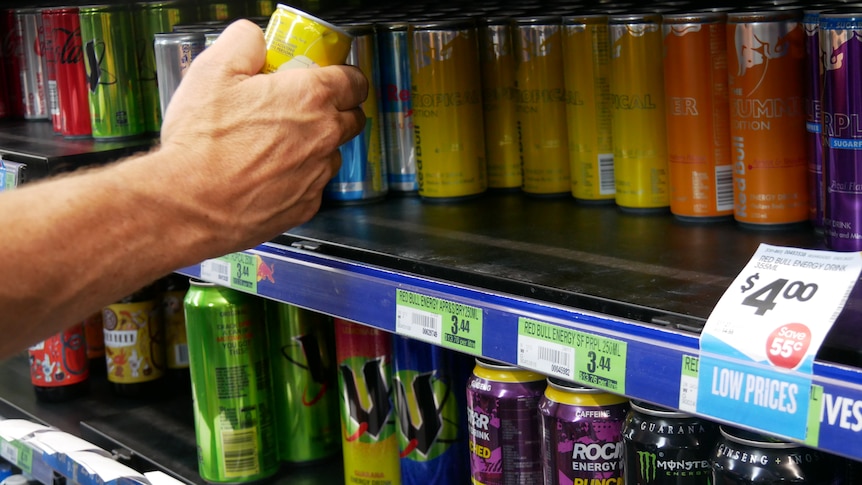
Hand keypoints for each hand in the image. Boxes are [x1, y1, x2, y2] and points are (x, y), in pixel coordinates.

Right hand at [159, 19, 366, 252]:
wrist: (190, 204)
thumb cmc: (202, 143)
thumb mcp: (213, 70)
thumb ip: (244, 43)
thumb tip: (255, 39)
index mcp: (310, 97)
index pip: (354, 81)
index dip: (345, 77)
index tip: (331, 78)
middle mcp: (323, 136)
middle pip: (352, 118)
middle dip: (336, 110)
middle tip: (302, 108)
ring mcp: (317, 174)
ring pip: (331, 153)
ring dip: (314, 146)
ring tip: (274, 145)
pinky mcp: (306, 205)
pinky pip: (312, 185)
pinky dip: (297, 178)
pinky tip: (267, 174)